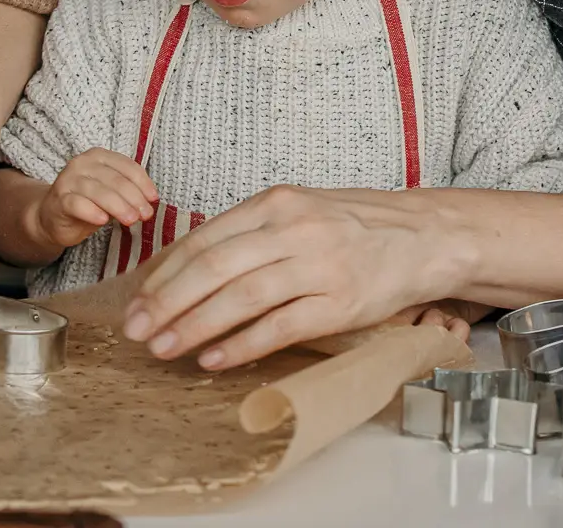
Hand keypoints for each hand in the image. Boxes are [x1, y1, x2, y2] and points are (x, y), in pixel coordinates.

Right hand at [36, 149, 158, 250]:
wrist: (51, 217)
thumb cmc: (87, 202)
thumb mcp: (110, 193)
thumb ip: (126, 193)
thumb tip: (148, 202)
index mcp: (99, 156)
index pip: (127, 167)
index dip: (143, 183)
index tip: (154, 199)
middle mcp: (82, 164)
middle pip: (116, 180)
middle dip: (134, 198)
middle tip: (146, 215)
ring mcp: (68, 180)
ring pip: (99, 192)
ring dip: (119, 207)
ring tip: (131, 220)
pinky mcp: (59, 200)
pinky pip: (77, 204)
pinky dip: (92, 211)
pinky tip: (103, 221)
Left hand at [120, 185, 476, 370]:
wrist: (424, 236)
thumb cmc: (357, 226)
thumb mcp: (301, 210)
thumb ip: (252, 231)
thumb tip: (189, 264)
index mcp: (278, 203)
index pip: (206, 239)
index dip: (165, 273)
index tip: (138, 301)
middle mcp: (295, 230)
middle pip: (215, 268)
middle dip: (167, 302)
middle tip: (137, 330)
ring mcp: (319, 266)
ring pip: (241, 297)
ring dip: (195, 326)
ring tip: (164, 348)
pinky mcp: (340, 302)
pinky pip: (280, 326)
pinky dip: (242, 344)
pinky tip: (214, 359)